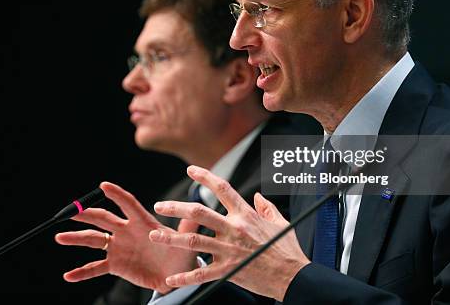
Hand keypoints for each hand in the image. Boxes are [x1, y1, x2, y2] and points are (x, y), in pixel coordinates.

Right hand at [55, 182, 198, 292]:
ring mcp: (119, 247)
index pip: (127, 204)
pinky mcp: (116, 265)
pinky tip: (68, 275)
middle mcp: (126, 231)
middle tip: (71, 212)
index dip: (117, 194)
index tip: (103, 185)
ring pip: (93, 240)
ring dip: (76, 238)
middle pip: (103, 219)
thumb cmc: (181, 254)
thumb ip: (188, 226)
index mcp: (142, 222)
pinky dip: (82, 272)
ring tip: (59, 237)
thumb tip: (197, 210)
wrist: (175, 276)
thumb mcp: (185, 241)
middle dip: (87, 214)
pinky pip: (95, 268)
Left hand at [149, 165, 309, 300]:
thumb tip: (258, 196)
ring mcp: (229, 250)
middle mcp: (234, 229)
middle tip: (159, 206)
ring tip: (154, 235)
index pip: (223, 189)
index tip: (191, 169)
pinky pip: (202, 274)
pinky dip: (185, 277)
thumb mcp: (280, 223)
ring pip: (194, 242)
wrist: (294, 276)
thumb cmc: (288, 250)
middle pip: (199, 213)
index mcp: (246, 215)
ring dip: (171, 238)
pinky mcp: (228, 271)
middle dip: (176, 208)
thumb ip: (267, 207)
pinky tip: (170, 278)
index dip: (205, 176)